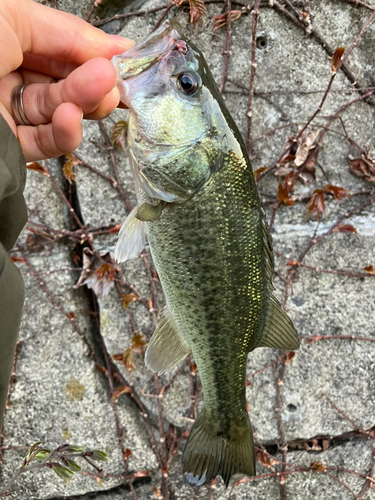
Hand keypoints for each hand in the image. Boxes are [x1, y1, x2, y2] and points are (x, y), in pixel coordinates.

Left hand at [0, 0, 133, 161]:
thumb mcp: (11, 17)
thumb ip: (65, 32)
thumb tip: (113, 47)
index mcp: (3, 38)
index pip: (58, 45)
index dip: (92, 51)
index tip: (126, 58)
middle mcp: (4, 73)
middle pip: (63, 79)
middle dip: (92, 80)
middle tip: (112, 81)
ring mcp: (6, 112)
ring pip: (58, 110)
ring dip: (83, 104)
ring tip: (101, 95)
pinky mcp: (9, 147)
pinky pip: (44, 142)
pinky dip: (64, 134)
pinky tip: (70, 122)